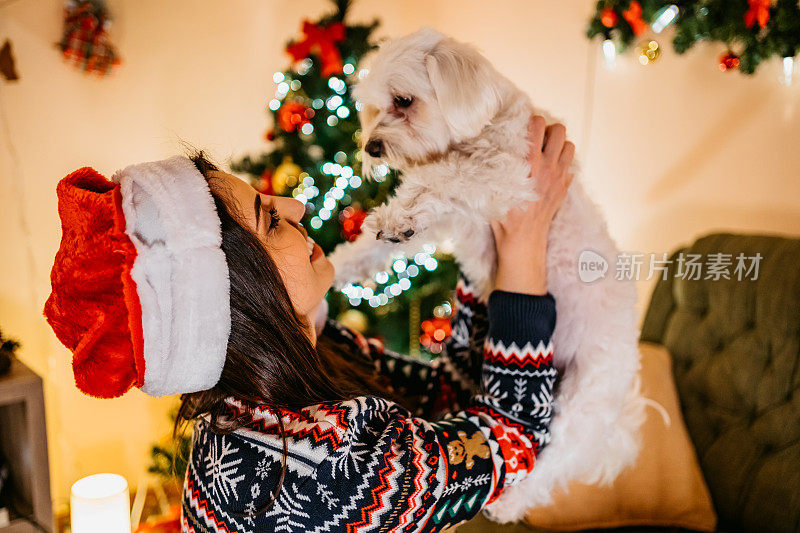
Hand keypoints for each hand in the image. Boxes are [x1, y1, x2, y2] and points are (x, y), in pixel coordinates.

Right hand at [491, 116, 574, 294]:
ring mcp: (560, 178)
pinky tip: (548, 172)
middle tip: (537, 138)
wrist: (524, 241)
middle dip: (549, 130)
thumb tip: (482, 150)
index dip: (531, 121)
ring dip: (559, 146)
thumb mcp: (493, 190)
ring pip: (570, 146)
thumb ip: (492, 168)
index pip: (539, 126)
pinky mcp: (564, 189)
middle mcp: (548, 168)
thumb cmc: (504, 217)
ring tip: (545, 152)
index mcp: (530, 164)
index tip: (523, 127)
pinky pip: (570, 166)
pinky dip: (562, 164)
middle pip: (560, 131)